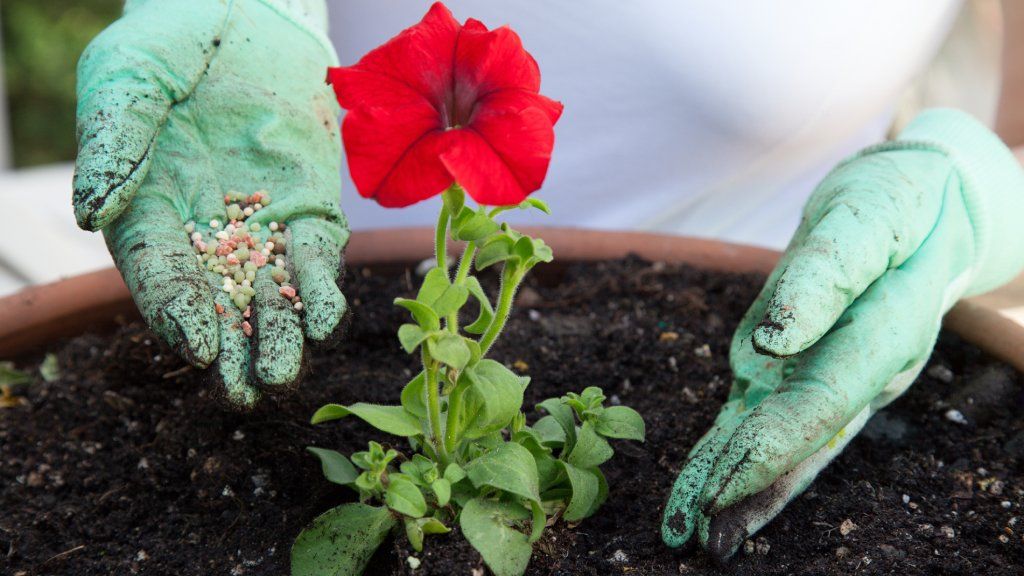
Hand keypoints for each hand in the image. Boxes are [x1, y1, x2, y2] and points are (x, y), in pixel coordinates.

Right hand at [73, 0, 347, 407]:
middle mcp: (205, 232)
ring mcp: (262, 225)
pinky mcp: (310, 210)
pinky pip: (316, 259)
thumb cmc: (173, 41)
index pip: (159, 274)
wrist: (247, 16)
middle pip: (216, 305)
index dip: (175, 312)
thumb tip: (93, 214)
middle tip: (243, 391)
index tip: (196, 347)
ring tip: (283, 372)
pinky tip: (324, 317)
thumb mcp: (128, 75)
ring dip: (278, 336)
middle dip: (230, 350)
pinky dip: (320, 289)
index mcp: (149, 212)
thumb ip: (115, 140)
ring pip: (270, 297)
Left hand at [661, 110, 1023, 560]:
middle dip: (743, 485)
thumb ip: (824, 275)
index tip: (720, 488)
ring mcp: (833, 372)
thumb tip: (774, 337)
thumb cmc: (899, 202)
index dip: (771, 449)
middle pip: (798, 438)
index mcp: (885, 335)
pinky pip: (774, 417)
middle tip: (688, 531)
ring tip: (692, 530)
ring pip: (785, 439)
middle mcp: (861, 369)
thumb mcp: (867, 216)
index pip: (823, 404)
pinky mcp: (806, 365)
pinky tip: (716, 489)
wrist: (923, 205)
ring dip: (739, 484)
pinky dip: (744, 453)